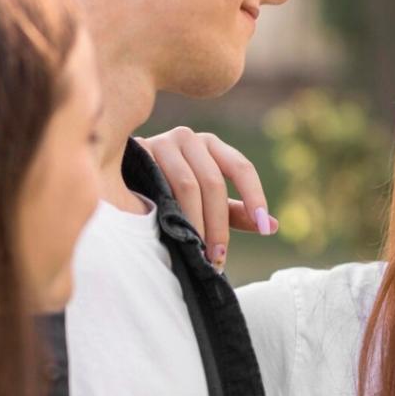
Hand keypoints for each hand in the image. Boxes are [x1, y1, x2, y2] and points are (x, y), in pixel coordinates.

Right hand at [135, 127, 279, 271]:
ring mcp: (163, 142)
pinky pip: (160, 183)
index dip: (255, 197)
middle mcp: (190, 138)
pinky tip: (174, 232)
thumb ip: (237, 212)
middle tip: (218, 257)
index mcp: (212, 145)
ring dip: (196, 223)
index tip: (263, 228)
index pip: (241, 167)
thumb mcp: (207, 201)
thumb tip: (273, 227)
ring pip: (188, 185)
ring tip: (198, 252)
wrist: (121, 177)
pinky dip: (171, 211)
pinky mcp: (140, 152)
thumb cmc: (170, 189)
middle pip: (213, 182)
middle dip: (218, 224)